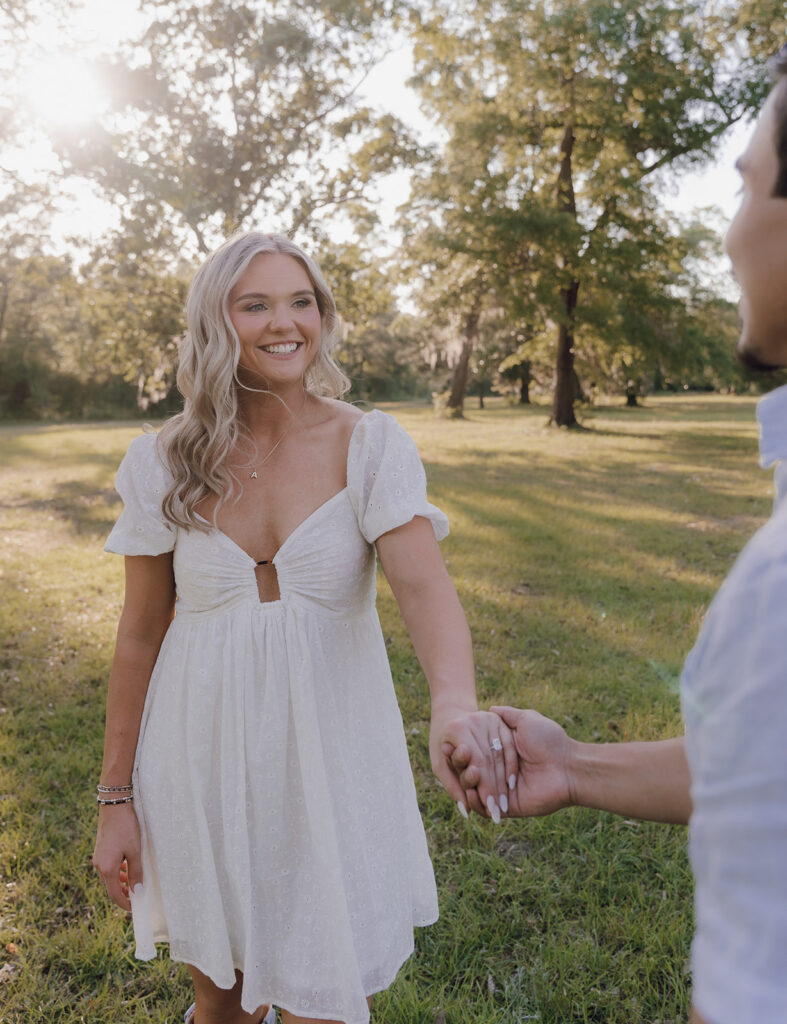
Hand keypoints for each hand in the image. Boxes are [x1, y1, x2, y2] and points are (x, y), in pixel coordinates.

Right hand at [93, 803, 142, 910]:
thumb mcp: (135, 850)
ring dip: (121, 883)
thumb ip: (136, 872)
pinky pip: (109, 867)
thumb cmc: (126, 827)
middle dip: (124, 894)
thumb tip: (138, 891)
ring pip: (110, 877)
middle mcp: (99, 865)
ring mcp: (98, 857)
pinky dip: (118, 872)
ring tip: (135, 883)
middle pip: (111, 887)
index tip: (135, 908)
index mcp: (107, 869)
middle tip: (138, 897)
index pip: (115, 894)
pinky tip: (128, 867)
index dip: (125, 903)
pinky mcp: (100, 850)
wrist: (114, 805)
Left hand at [432, 708, 517, 820]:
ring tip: (504, 804)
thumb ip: (452, 786)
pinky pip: (508, 745)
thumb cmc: (441, 745)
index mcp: (458, 728)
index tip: (489, 809)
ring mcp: (489, 718)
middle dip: (494, 788)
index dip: (484, 787)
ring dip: (503, 781)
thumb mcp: (440, 765)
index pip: (476, 763)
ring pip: (500, 754)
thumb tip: (466, 811)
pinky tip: (511, 784)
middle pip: (490, 760)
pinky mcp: (499, 720)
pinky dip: (511, 766)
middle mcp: (475, 720)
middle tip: (498, 813)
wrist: (450, 716)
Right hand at [450, 707, 575, 817]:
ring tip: (470, 774)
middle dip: (462, 767)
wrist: (569, 766)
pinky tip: (471, 793)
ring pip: (475, 790)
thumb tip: (491, 708)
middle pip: (472, 772)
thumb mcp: (526, 719)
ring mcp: (503, 791)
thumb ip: (507, 715)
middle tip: (458, 759)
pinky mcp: (508, 807)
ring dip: (467, 783)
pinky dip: (475, 802)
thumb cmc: (550, 740)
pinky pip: (486, 808)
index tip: (450, 744)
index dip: (462, 751)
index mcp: (503, 753)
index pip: (475, 754)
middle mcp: (500, 772)